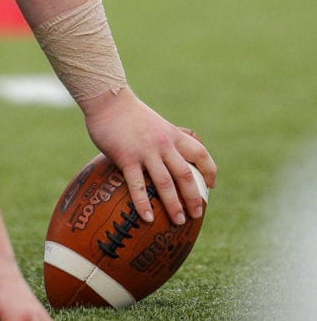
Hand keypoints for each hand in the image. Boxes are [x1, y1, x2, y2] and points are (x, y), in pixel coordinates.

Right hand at [81, 87, 215, 225]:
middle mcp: (163, 144)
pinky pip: (137, 185)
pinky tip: (148, 218)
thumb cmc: (127, 111)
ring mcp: (145, 151)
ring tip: (178, 221)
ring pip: (165, 183)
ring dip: (174, 205)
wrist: (107, 99)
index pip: (200, 153)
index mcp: (172, 134)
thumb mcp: (153, 122)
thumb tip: (164, 156)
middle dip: (194, 197)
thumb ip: (161, 138)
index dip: (210, 170)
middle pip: (185, 174)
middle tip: (197, 214)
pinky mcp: (126, 157)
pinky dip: (143, 203)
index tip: (212, 186)